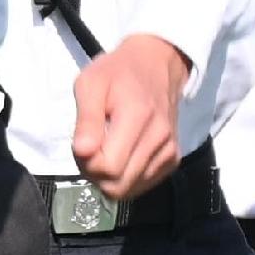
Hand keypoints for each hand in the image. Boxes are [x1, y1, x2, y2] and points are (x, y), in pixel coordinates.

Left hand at [72, 34, 192, 203]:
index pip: (108, 167)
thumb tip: (83, 152)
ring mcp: (169, 151)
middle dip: (95, 174)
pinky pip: (142, 186)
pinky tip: (122, 155)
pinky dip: (126, 178)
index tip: (82, 144)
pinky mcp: (173, 160)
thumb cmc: (117, 73)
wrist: (156, 65)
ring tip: (106, 150)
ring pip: (129, 190)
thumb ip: (86, 119)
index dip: (86, 163)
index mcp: (138, 116)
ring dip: (109, 178)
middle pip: (118, 185)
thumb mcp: (91, 84)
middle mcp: (159, 137)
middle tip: (90, 150)